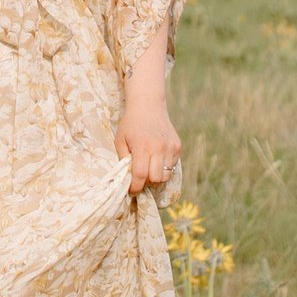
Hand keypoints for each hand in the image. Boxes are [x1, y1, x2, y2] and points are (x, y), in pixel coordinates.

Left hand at [117, 82, 180, 196]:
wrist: (148, 105)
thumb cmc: (130, 124)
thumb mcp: (120, 140)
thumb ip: (123, 160)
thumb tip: (128, 179)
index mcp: (142, 147)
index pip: (140, 176)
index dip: (135, 187)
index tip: (132, 191)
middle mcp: (158, 148)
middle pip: (155, 179)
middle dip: (146, 183)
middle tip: (140, 178)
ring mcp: (170, 147)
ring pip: (165, 175)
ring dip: (156, 177)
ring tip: (148, 169)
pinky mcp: (177, 146)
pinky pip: (172, 166)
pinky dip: (164, 168)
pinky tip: (156, 158)